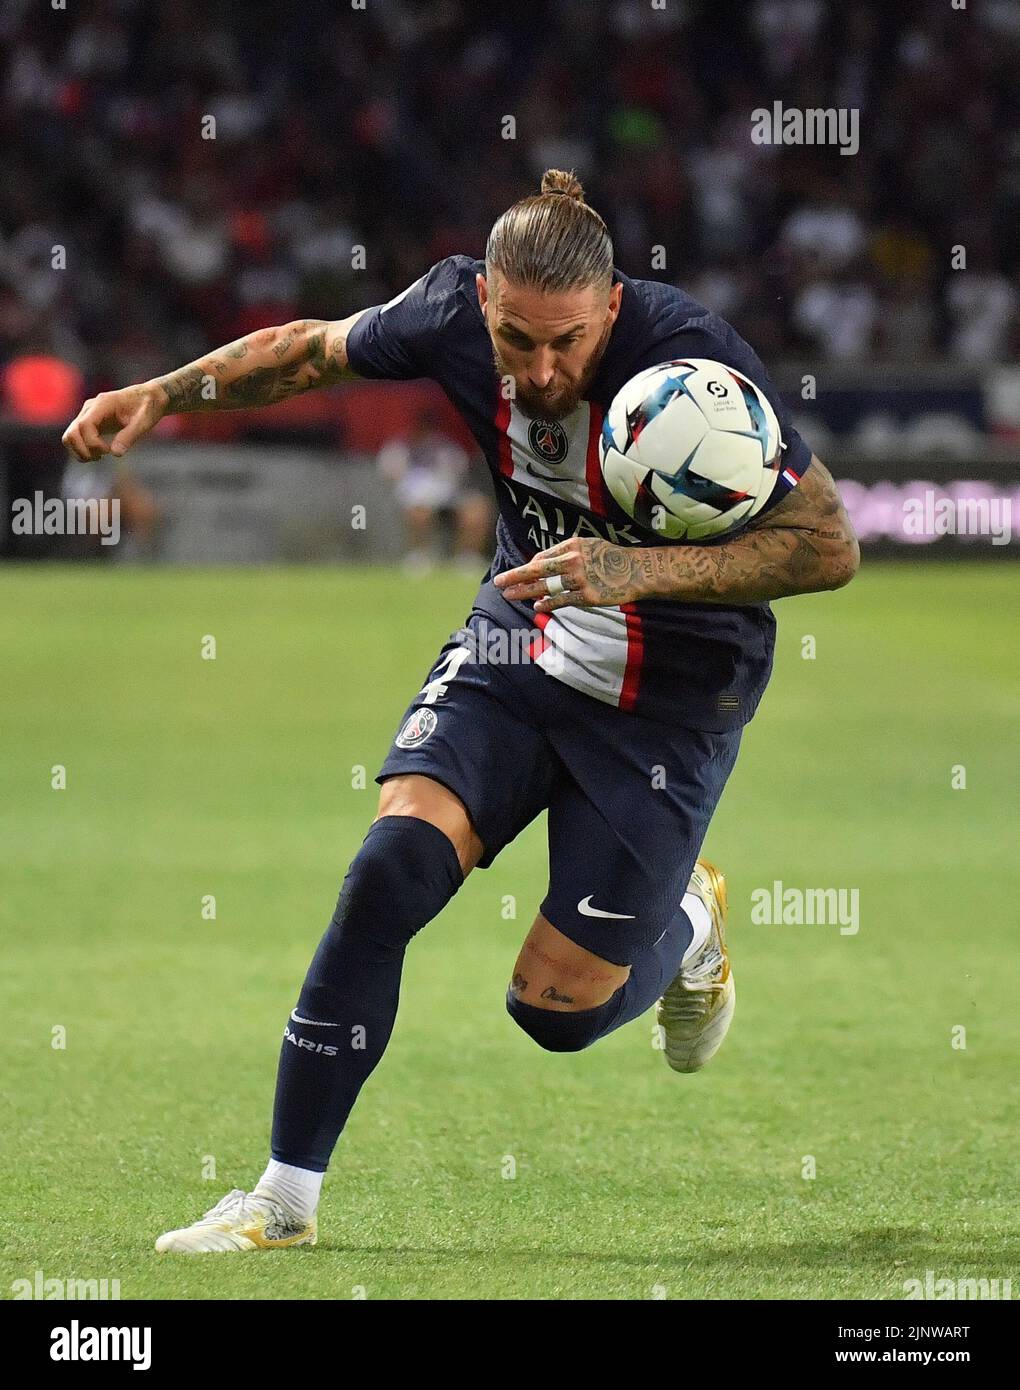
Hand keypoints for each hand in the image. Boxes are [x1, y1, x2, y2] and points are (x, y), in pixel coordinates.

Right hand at [61, 382, 165, 461]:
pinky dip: (83, 449)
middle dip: (83, 450)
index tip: (108, 451)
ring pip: (70, 436)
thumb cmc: (147, 408)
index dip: (92, 442)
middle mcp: (90, 408)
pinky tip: (99, 454)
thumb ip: (129, 436)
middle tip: (102, 457)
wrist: (148, 398)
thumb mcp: (143, 422)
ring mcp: (87, 415)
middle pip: (72, 432)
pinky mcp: (89, 422)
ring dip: (80, 451)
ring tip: (99, 457)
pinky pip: (76, 437)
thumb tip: (115, 453)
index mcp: (102, 404)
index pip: (85, 425)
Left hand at [493, 537, 647, 612]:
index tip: (519, 575)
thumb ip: (566, 552)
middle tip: (499, 583)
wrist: (637, 570)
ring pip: (546, 587)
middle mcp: (573, 560)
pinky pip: (562, 601)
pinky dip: (547, 604)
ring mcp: (580, 579)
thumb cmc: (612, 558)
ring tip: (509, 595)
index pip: (542, 558)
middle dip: (515, 576)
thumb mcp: (588, 546)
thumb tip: (541, 564)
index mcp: (572, 545)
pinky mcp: (587, 596)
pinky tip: (537, 606)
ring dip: (525, 592)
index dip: (528, 568)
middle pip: (537, 570)